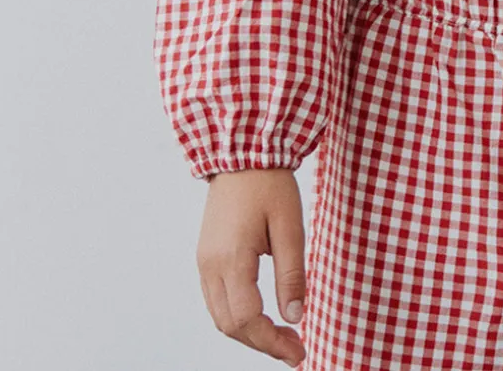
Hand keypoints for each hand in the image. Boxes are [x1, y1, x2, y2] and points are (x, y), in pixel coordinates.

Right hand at [196, 167, 308, 366]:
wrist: (242, 152)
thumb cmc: (269, 184)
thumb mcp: (290, 226)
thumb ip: (292, 274)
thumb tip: (295, 316)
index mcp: (231, 258)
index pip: (248, 319)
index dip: (272, 342)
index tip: (298, 352)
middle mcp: (210, 266)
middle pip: (230, 326)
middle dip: (262, 343)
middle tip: (294, 349)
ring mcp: (204, 262)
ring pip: (220, 316)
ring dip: (249, 333)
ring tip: (281, 337)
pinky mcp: (206, 256)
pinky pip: (216, 300)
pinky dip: (237, 316)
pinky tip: (261, 316)